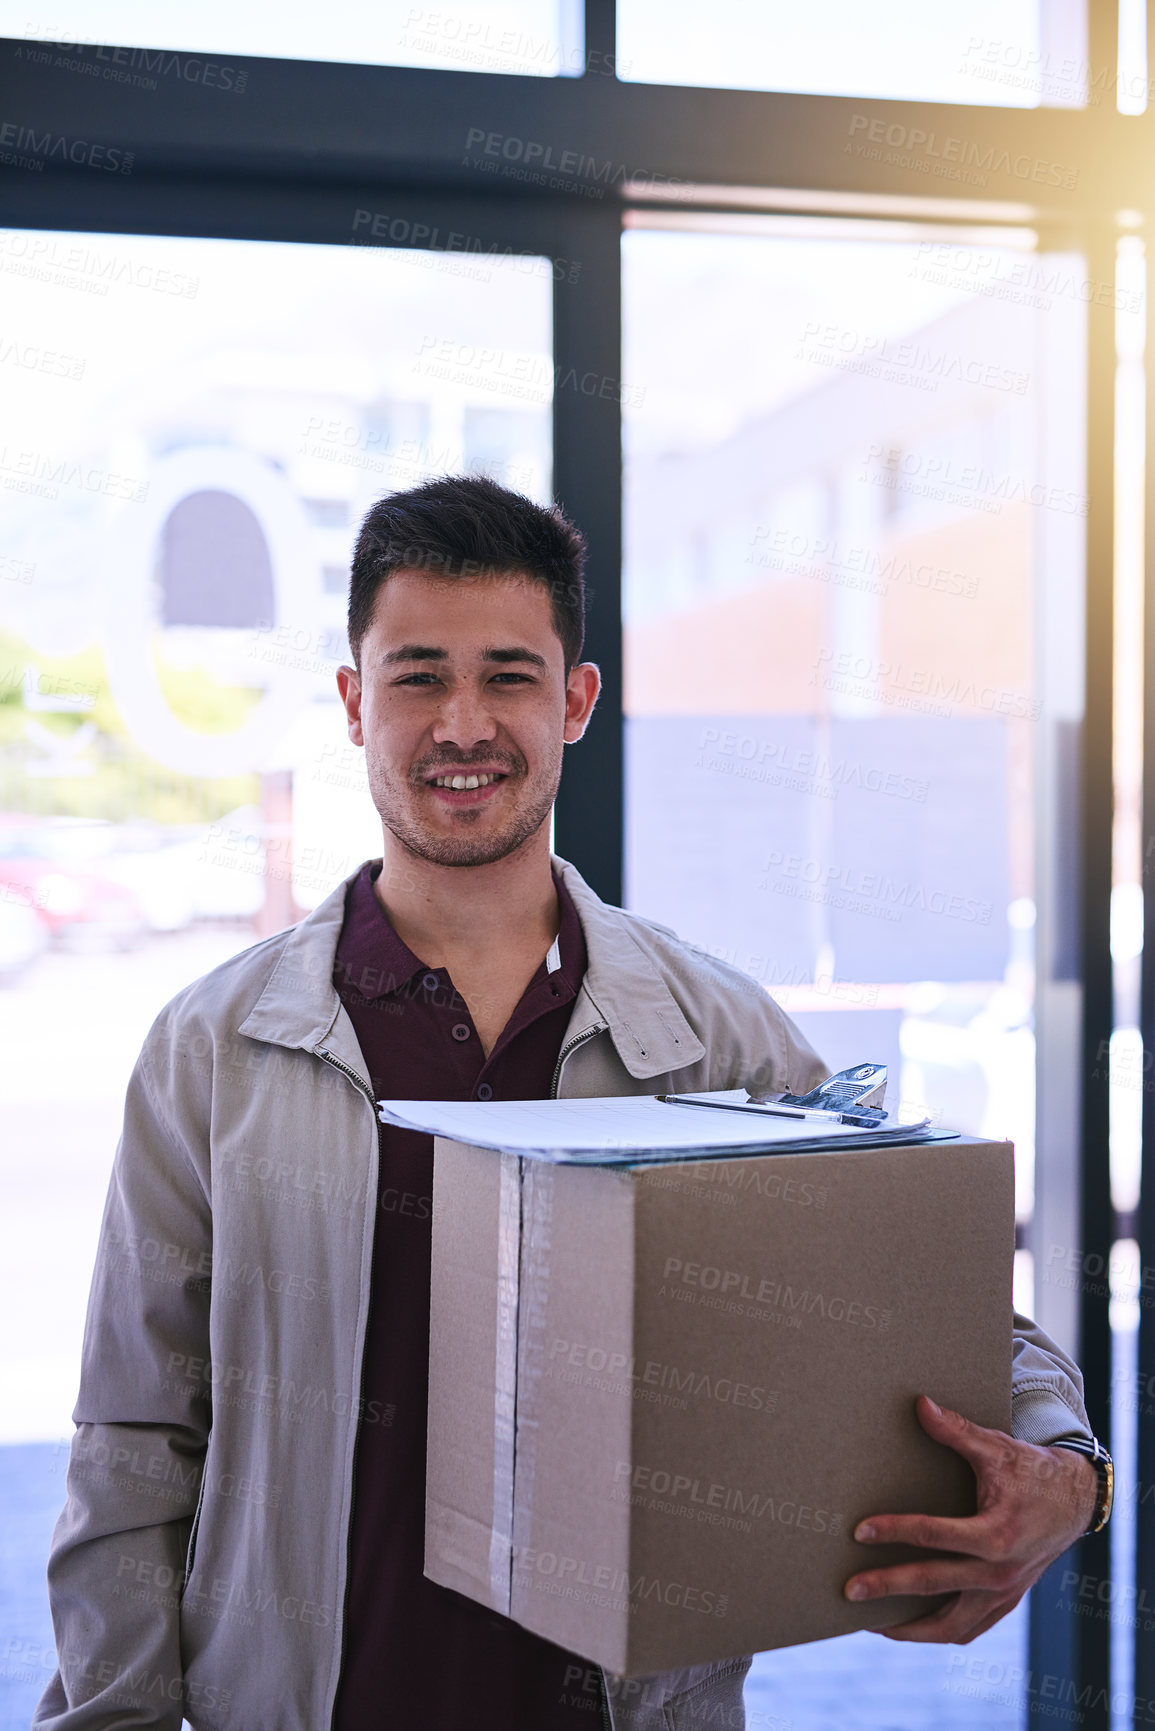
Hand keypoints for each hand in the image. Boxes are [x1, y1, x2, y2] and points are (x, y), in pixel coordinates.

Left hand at [843, 1395, 1097, 1643]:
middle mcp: (1000, 1572)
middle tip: (849, 1590)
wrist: (1074, 1500)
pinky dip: (937, 1630)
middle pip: (934, 1585)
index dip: (895, 1532)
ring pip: (951, 1625)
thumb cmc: (1031, 1470)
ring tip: (871, 1623)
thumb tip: (919, 1404)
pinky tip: (909, 1626)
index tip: (859, 1532)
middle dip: (888, 1587)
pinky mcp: (1005, 1602)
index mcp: (996, 1534)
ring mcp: (1003, 1593)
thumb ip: (956, 1430)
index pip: (935, 1537)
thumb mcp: (996, 1447)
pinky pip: (967, 1628)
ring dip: (910, 1628)